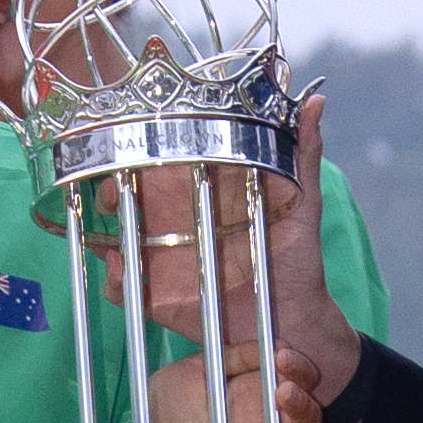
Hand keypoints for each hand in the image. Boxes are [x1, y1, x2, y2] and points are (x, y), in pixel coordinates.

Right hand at [87, 96, 359, 406]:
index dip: (143, 149)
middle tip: (111, 192)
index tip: (135, 145)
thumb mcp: (305, 203)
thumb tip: (316, 103)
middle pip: (130, 196)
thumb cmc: (298, 256)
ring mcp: (165, 257)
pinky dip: (115, 280)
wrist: (294, 318)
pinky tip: (120, 273)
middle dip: (112, 188)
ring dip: (106, 232)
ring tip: (108, 235)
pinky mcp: (159, 294)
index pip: (165, 161)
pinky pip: (124, 285)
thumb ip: (305, 157)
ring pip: (119, 237)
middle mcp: (178, 220)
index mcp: (206, 192)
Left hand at [139, 352, 318, 422]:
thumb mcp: (196, 370)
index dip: (298, 370)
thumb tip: (273, 343)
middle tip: (283, 391)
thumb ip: (231, 357)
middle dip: (303, 405)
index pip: (296, 383)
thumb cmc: (169, 408)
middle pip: (307, 420)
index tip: (283, 358)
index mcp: (258, 397)